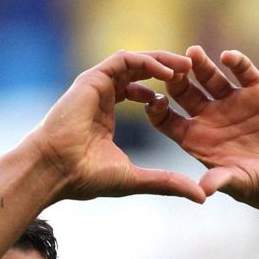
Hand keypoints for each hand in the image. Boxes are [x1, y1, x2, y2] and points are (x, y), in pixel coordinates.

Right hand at [28, 51, 205, 204]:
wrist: (56, 170)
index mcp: (106, 116)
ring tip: (185, 68)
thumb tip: (202, 198)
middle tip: (192, 72)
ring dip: (161, 61)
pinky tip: (166, 73)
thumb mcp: (137, 179)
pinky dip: (146, 62)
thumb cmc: (87, 177)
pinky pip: (124, 60)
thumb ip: (168, 183)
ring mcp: (96, 86)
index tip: (176, 101)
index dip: (159, 94)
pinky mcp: (93, 78)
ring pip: (134, 61)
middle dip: (166, 71)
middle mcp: (101, 97)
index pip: (137, 93)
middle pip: (138, 72)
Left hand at [133, 46, 258, 217]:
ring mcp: (234, 103)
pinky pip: (243, 71)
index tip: (155, 101)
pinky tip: (228, 57)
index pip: (167, 120)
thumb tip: (203, 190)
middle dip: (176, 80)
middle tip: (171, 70)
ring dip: (201, 64)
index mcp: (198, 140)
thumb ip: (221, 180)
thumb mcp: (241, 184)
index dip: (157, 110)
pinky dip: (236, 62)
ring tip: (193, 53)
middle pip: (184, 93)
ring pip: (210, 77)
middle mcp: (211, 118)